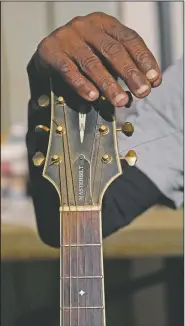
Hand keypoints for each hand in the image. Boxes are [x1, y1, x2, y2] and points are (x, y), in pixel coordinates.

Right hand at [36, 12, 161, 106]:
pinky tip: (92, 97)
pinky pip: (68, 70)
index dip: (144, 59)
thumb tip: (147, 84)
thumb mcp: (104, 54)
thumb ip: (122, 65)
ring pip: (92, 62)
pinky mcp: (50, 51)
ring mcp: (67, 37)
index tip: (154, 80)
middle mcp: (86, 26)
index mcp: (104, 23)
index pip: (129, 39)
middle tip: (142, 92)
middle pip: (113, 50)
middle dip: (130, 73)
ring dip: (108, 84)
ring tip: (120, 101)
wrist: (46, 56)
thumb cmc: (80, 57)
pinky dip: (81, 85)